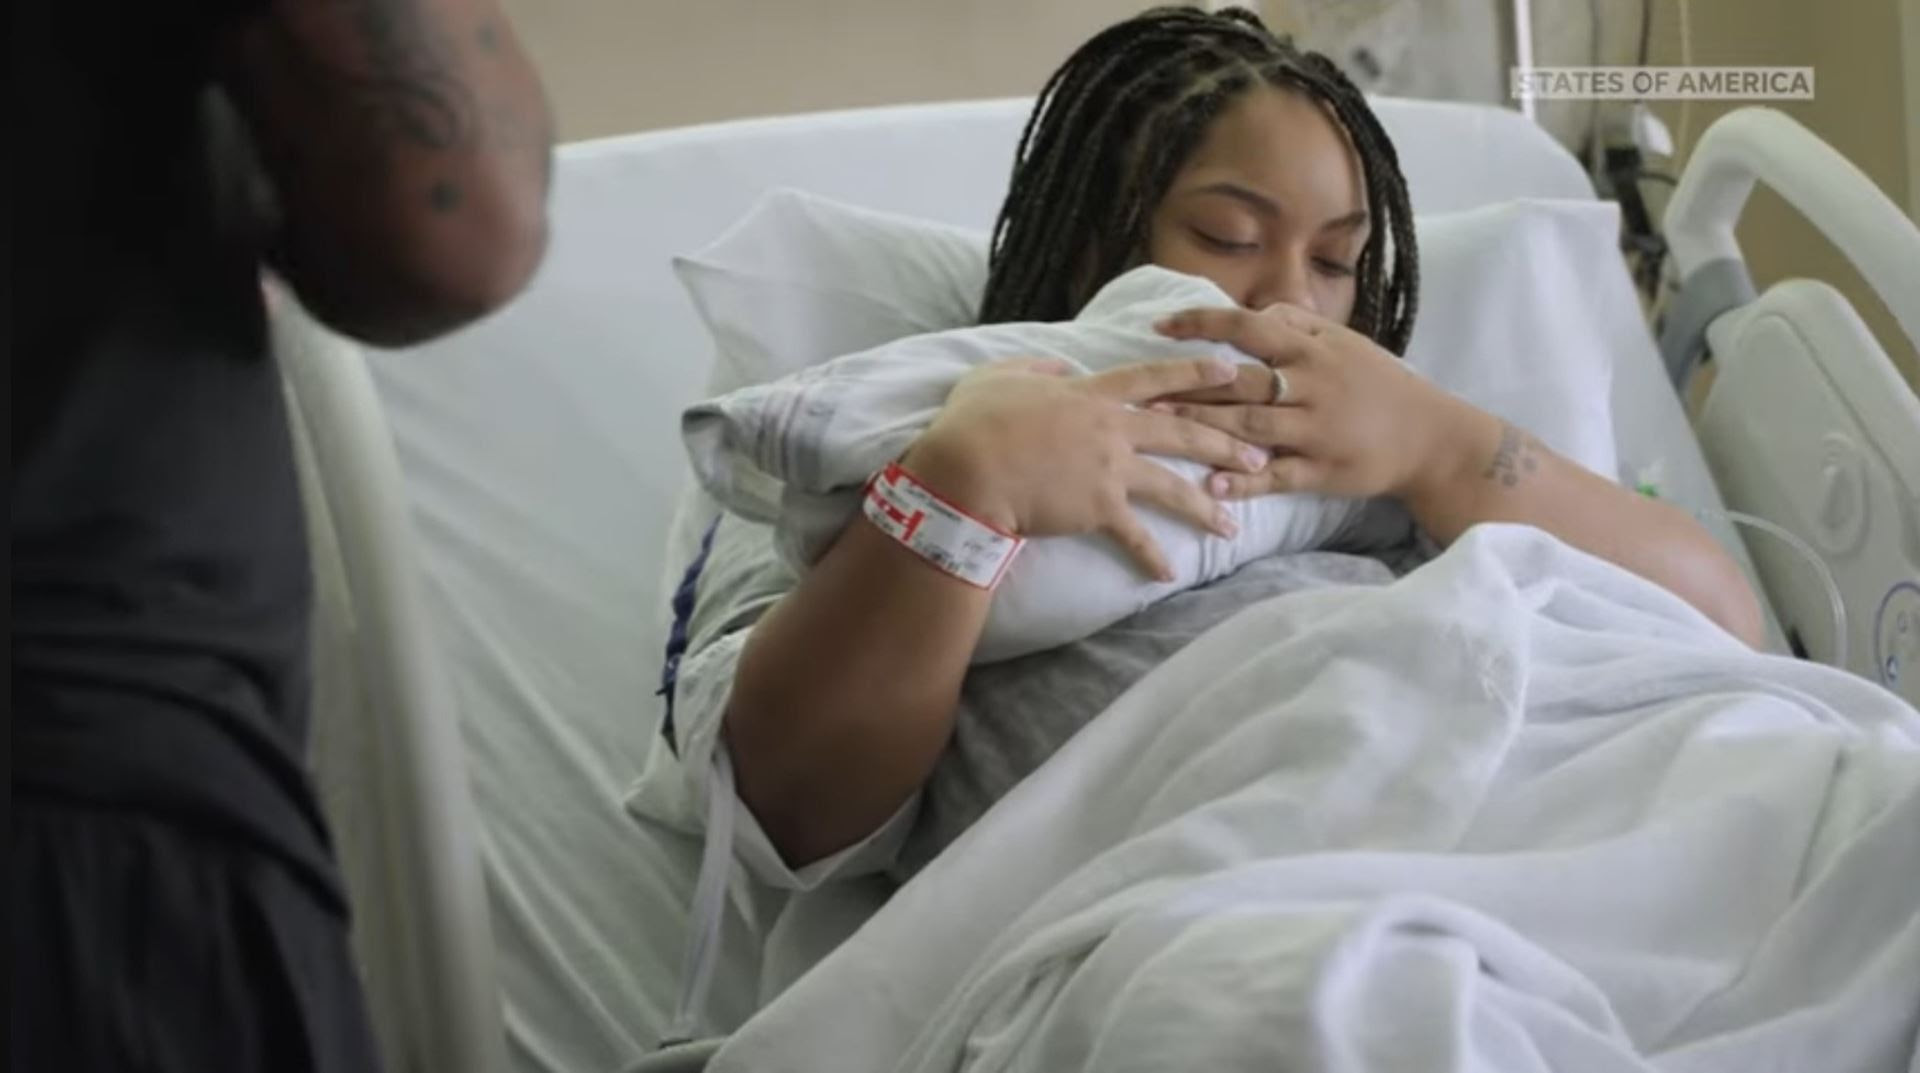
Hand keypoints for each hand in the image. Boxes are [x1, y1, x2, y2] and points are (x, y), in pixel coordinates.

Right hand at [900, 357, 1269, 579]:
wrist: (968, 468)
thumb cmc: (974, 422)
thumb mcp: (998, 376)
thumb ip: (1035, 367)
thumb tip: (1059, 366)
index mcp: (1091, 394)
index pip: (1154, 378)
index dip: (1194, 372)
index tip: (1231, 371)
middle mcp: (1111, 428)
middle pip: (1182, 431)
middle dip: (1224, 443)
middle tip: (1259, 455)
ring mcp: (1109, 468)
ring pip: (1172, 486)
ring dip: (1206, 506)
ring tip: (1234, 525)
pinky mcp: (1098, 507)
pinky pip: (1135, 536)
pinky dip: (1151, 557)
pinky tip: (1169, 575)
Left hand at [1152, 305, 1497, 500]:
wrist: (1432, 437)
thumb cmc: (1380, 385)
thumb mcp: (1345, 344)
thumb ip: (1299, 325)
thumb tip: (1254, 312)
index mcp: (1314, 351)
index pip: (1248, 327)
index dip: (1201, 324)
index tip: (1160, 326)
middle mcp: (1312, 387)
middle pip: (1242, 382)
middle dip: (1189, 387)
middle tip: (1141, 392)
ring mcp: (1317, 432)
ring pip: (1252, 428)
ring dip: (1204, 427)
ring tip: (1160, 428)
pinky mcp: (1323, 471)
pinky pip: (1278, 476)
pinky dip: (1244, 481)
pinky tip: (1211, 484)